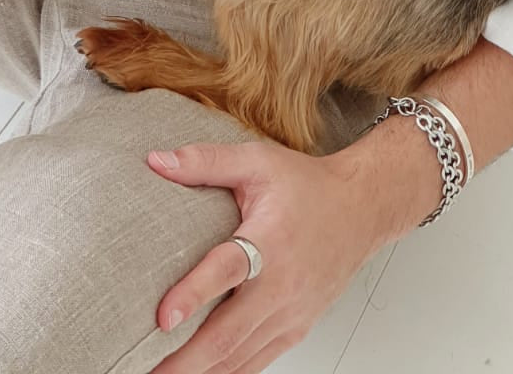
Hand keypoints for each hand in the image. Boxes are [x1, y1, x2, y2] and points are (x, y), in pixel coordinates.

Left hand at [144, 140, 393, 373]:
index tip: (163, 316)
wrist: (361, 209)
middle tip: (151, 371)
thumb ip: (205, 162)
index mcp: (270, 240)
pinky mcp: (295, 328)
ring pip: (241, 356)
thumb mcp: (257, 161)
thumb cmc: (308, 186)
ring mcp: (290, 313)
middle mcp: (282, 284)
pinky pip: (258, 361)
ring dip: (203, 372)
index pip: (228, 270)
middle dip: (187, 359)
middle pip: (229, 332)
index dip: (194, 293)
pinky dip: (229, 373)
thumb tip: (157, 161)